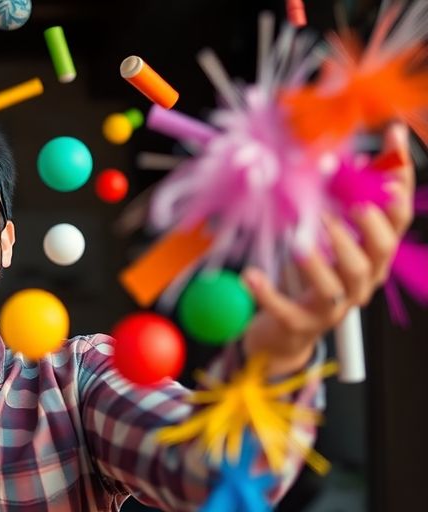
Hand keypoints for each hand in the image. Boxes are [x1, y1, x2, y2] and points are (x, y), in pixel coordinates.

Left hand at [241, 123, 415, 376]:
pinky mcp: (300, 323)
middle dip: (368, 227)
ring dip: (320, 260)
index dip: (398, 182)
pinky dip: (268, 292)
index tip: (392, 144)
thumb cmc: (309, 276)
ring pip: (336, 285)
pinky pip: (285, 309)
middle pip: (379, 253)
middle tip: (352, 204)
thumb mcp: (329, 237)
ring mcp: (332, 306)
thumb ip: (341, 201)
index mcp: (372, 256)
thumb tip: (351, 156)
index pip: (397, 219)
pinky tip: (250, 275)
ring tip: (299, 240)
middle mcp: (361, 281)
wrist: (285, 331)